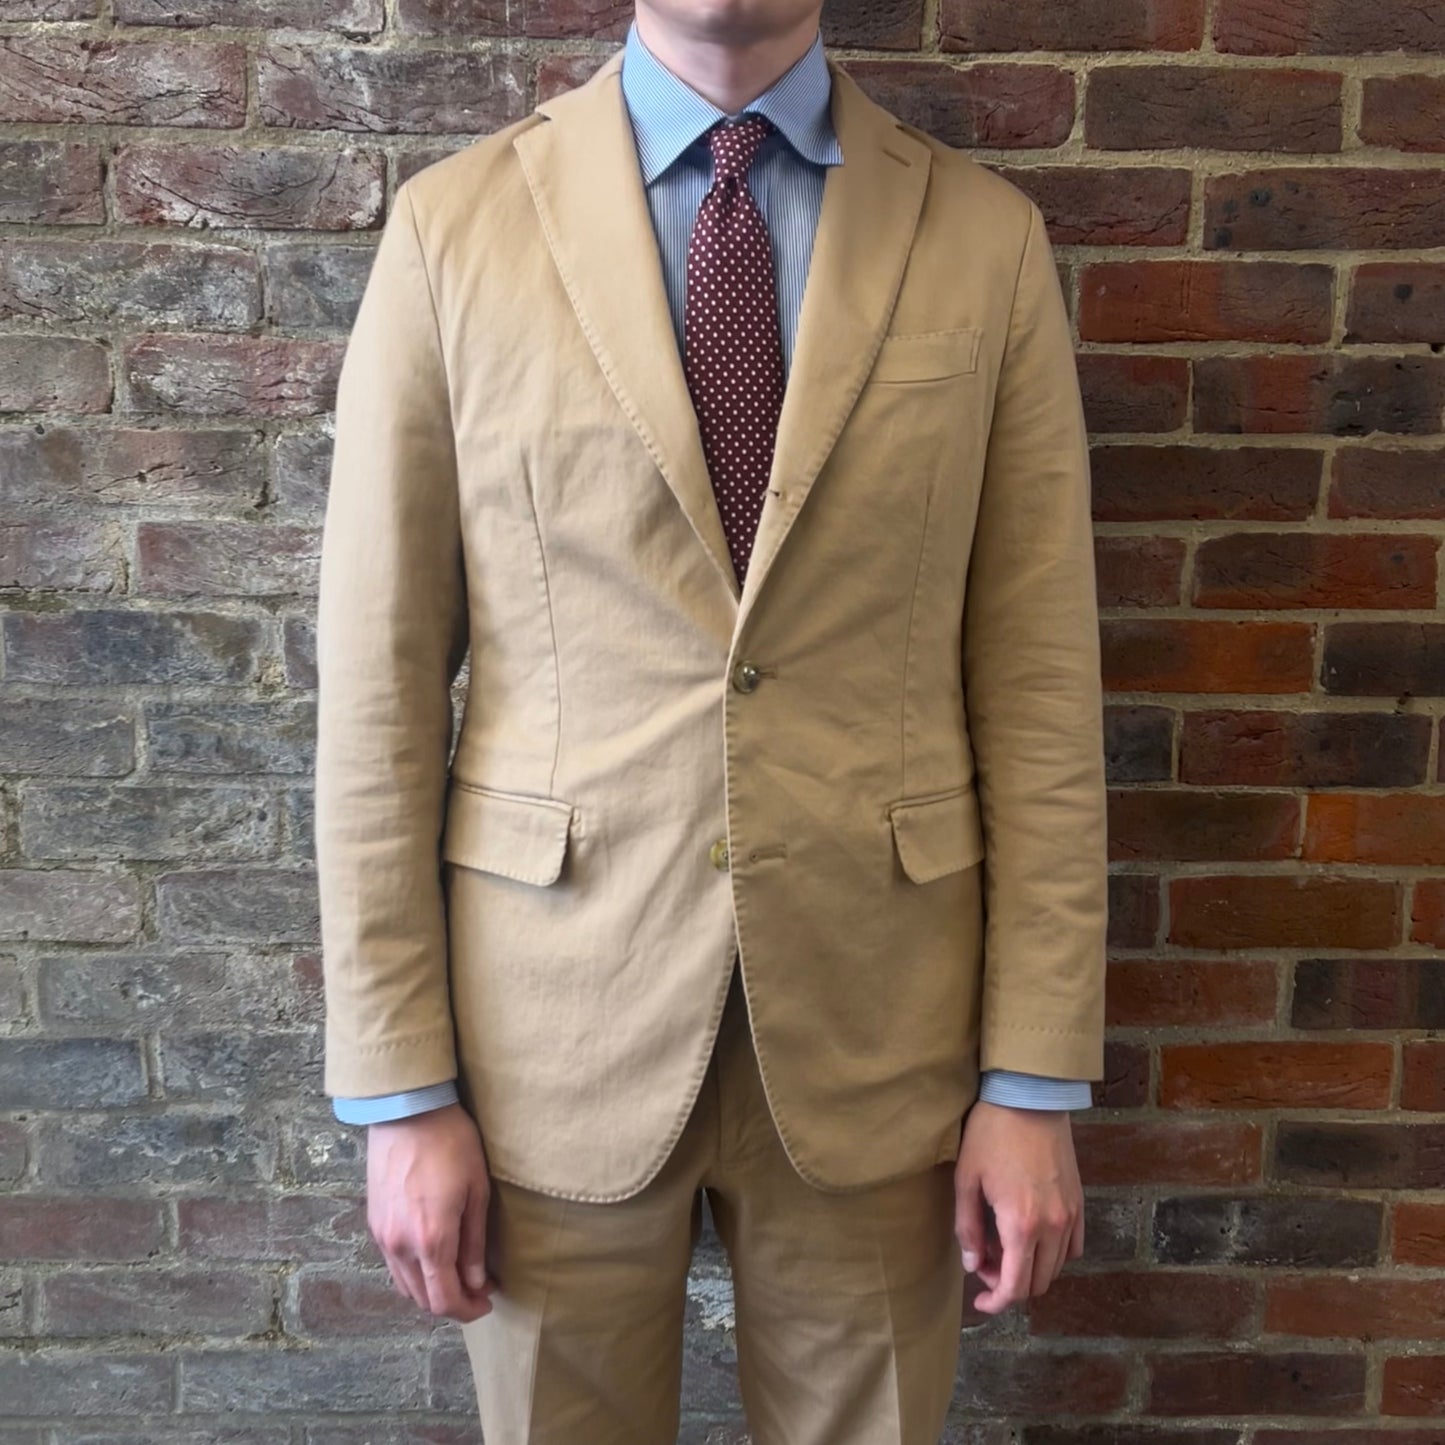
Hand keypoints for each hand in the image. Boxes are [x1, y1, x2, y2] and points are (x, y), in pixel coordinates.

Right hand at [366, 1102, 495, 1322]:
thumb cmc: (451, 1144)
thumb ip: (474, 1243)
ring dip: (430, 1290)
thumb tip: (477, 1281)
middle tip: (478, 1288)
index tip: (487, 1302)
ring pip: (405, 1285)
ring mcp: (382, 1235)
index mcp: (430, 1240)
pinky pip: (393, 1264)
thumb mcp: (476, 1191)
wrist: (407, 1111)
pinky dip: (413, 1273)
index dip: (467, 1310)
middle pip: (422, 1299)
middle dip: (451, 1302)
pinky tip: (433, 1256)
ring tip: (458, 1274)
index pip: (444, 1300)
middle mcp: (400, 1245)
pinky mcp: (374, 1221)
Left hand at [953, 1099, 1083, 1312]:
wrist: (1030, 1097)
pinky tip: (1032, 1238)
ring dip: (1030, 1270)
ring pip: (1056, 1268)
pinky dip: (1053, 1255)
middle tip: (984, 1263)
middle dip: (1008, 1285)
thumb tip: (973, 1264)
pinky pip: (1073, 1246)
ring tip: (1003, 1247)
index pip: (1015, 1287)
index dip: (996, 1303)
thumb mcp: (967, 1180)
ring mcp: (1070, 1215)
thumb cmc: (992, 1134)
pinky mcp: (1079, 1201)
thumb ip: (969, 1228)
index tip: (979, 1302)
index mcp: (1021, 1226)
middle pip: (1037, 1284)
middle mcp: (1053, 1227)